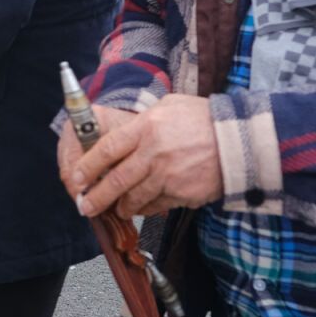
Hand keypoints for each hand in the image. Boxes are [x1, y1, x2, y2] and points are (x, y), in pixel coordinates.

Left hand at [63, 95, 223, 218]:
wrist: (239, 140)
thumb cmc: (203, 119)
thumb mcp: (168, 107)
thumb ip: (142, 123)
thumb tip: (120, 136)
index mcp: (145, 128)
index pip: (106, 150)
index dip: (87, 168)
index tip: (76, 180)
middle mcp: (153, 153)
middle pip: (116, 181)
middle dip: (96, 198)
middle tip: (85, 207)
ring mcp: (168, 176)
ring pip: (135, 199)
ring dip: (122, 207)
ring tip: (117, 209)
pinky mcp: (182, 193)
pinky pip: (157, 205)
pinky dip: (147, 208)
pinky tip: (144, 207)